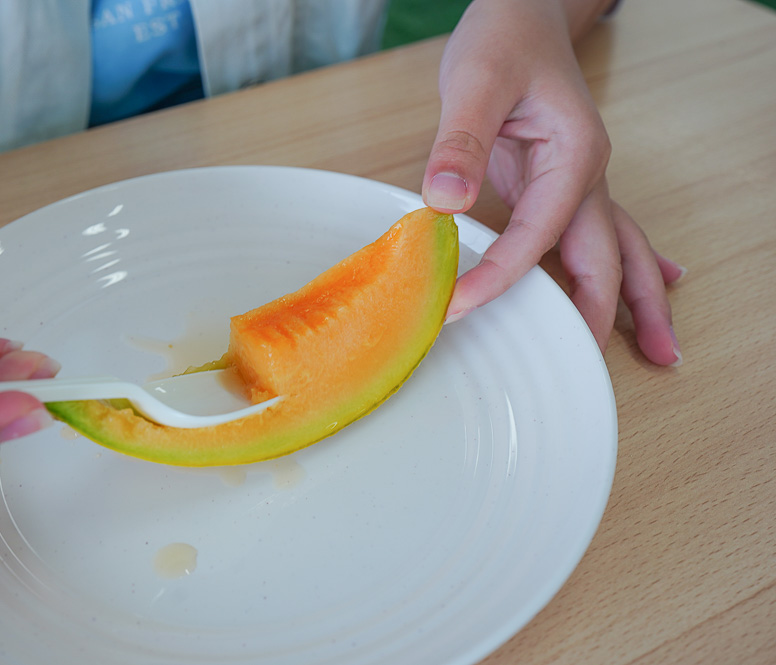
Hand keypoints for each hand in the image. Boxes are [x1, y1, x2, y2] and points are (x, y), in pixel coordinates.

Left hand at [421, 0, 683, 364]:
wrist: (523, 13)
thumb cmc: (503, 39)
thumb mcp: (474, 82)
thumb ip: (460, 142)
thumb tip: (443, 201)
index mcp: (574, 156)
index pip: (539, 235)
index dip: (500, 277)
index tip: (459, 307)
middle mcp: (589, 176)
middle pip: (608, 258)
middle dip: (610, 316)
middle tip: (604, 369)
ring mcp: (582, 183)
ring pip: (621, 251)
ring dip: (637, 302)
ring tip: (662, 351)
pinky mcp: (563, 185)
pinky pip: (599, 236)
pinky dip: (624, 268)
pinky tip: (654, 286)